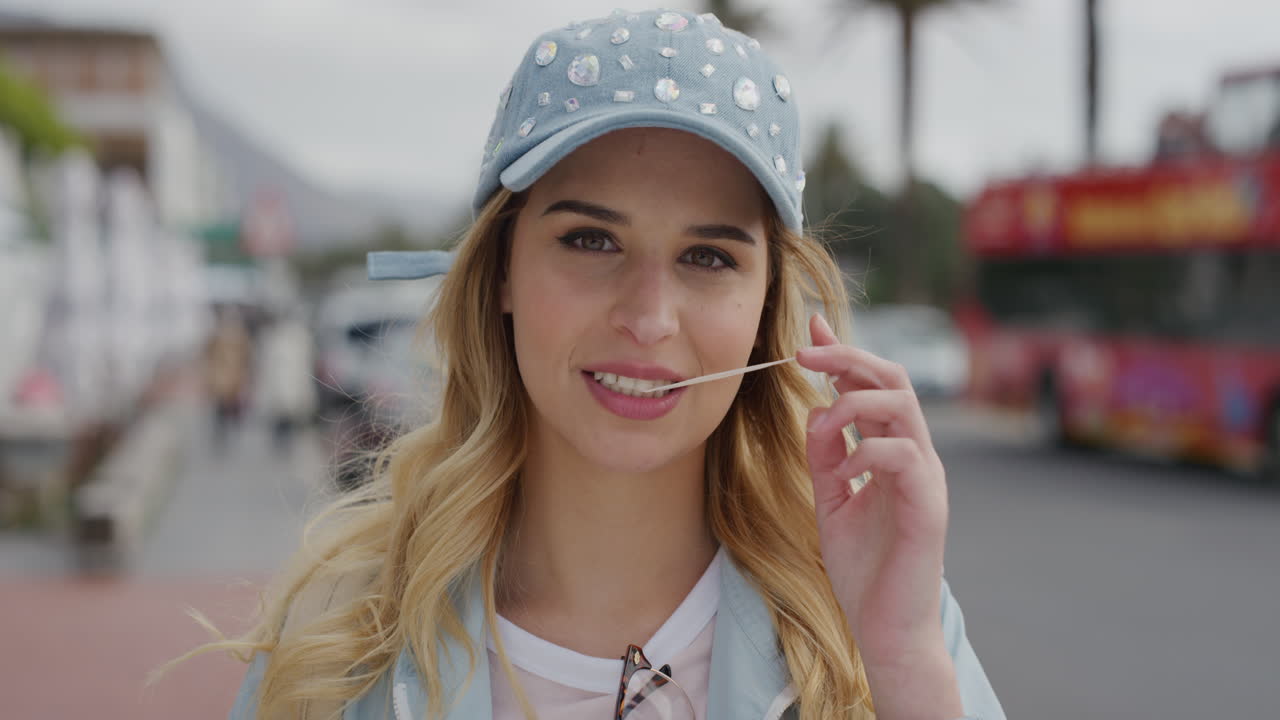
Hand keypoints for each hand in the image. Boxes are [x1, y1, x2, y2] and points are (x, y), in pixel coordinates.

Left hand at [797, 313, 963, 718]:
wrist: (886, 629)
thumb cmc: (864, 569)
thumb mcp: (831, 501)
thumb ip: (825, 457)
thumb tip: (814, 410)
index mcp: (892, 451)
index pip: (873, 386)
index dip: (844, 354)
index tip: (810, 330)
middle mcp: (915, 455)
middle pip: (893, 380)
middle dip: (847, 358)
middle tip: (804, 354)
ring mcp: (926, 478)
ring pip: (902, 406)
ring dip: (852, 402)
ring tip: (821, 426)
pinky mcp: (928, 506)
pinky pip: (902, 455)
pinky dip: (864, 451)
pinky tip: (842, 473)